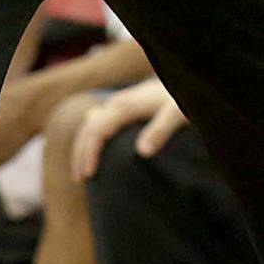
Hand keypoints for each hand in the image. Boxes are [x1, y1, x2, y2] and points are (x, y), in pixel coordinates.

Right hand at [71, 76, 185, 181]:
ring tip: (82, 171)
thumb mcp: (176, 114)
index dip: (89, 153)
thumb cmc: (179, 100)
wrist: (183, 83)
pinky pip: (99, 124)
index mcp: (124, 107)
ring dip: (83, 147)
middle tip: (79, 180)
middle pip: (88, 129)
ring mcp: (119, 104)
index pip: (96, 131)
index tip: (89, 175)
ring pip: (90, 125)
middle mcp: (117, 103)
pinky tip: (95, 154)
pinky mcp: (123, 107)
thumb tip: (141, 153)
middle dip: (80, 154)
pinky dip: (91, 140)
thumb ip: (160, 130)